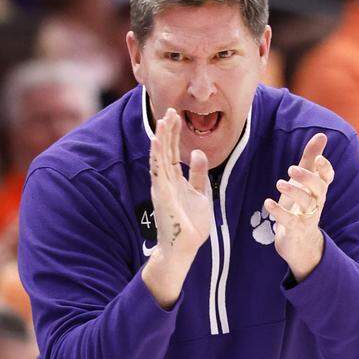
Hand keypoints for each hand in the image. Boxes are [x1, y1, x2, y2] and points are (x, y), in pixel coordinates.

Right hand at [140, 108, 212, 308]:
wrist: (185, 248)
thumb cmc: (191, 225)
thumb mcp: (201, 194)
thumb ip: (198, 174)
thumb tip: (198, 152)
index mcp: (175, 181)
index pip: (172, 152)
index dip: (173, 134)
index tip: (175, 116)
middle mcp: (165, 181)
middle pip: (165, 150)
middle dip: (167, 130)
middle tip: (170, 110)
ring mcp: (162, 187)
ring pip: (159, 157)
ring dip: (161, 137)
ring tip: (164, 119)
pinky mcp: (162, 194)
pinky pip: (157, 171)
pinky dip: (157, 155)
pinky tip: (158, 140)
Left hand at [264, 133, 333, 281]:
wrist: (300, 243)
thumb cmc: (302, 207)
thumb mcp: (305, 182)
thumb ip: (311, 159)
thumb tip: (322, 135)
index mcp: (318, 190)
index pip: (328, 177)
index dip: (325, 168)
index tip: (318, 158)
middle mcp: (316, 202)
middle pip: (319, 189)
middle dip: (307, 178)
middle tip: (291, 169)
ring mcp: (307, 217)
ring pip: (306, 204)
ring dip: (293, 192)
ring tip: (279, 183)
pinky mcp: (295, 230)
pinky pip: (290, 221)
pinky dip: (279, 212)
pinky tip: (268, 203)